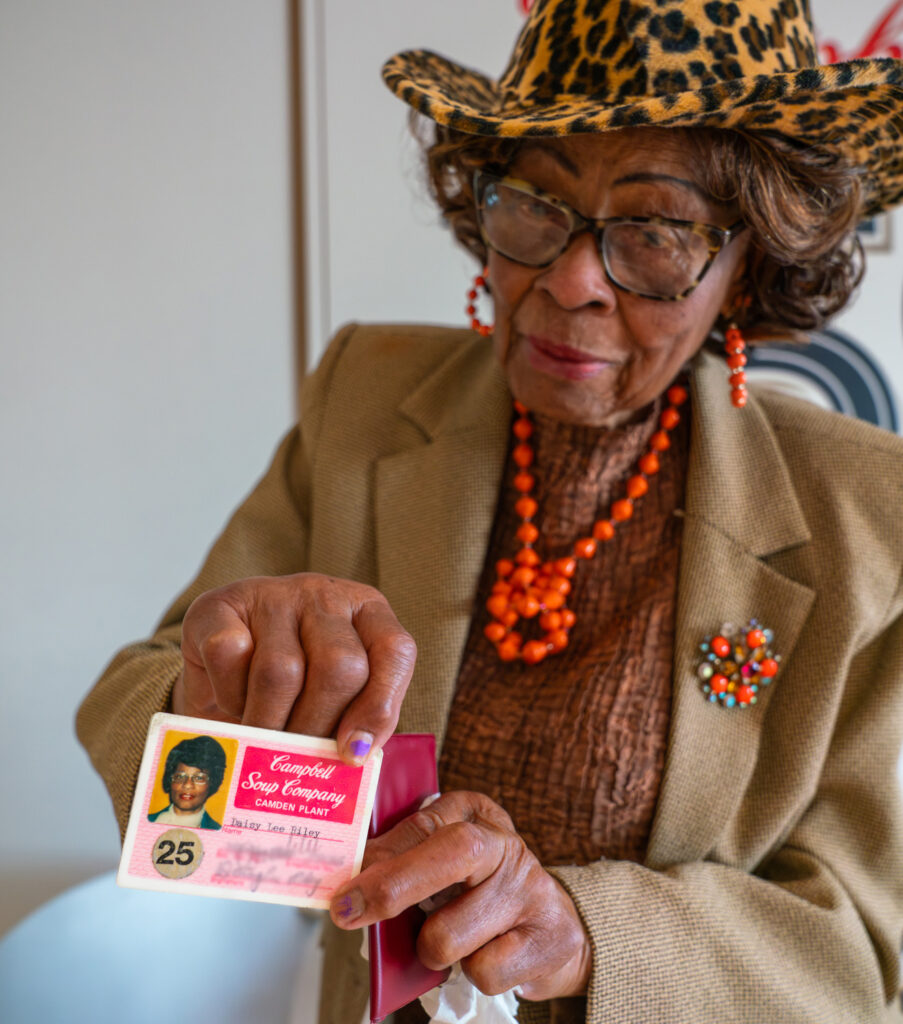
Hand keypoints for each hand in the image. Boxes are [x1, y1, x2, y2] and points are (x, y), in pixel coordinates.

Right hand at [170, 573, 416, 763]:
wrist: (216, 668)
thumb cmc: (290, 689)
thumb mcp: (336, 696)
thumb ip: (355, 717)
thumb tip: (354, 756)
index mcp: (366, 611)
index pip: (394, 651)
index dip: (378, 708)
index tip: (353, 754)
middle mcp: (324, 595)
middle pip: (339, 666)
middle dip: (318, 726)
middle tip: (297, 756)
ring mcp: (272, 594)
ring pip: (282, 670)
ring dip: (270, 723)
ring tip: (263, 743)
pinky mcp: (218, 604)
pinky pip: (230, 655)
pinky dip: (230, 695)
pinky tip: (233, 702)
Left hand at [329, 791, 591, 1000]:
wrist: (554, 927)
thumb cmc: (482, 892)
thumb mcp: (445, 862)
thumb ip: (404, 859)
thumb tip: (355, 876)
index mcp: (474, 815)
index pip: (423, 825)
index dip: (380, 857)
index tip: (343, 890)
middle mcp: (505, 843)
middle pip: (452, 853)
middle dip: (393, 886)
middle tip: (351, 913)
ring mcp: (530, 889)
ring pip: (450, 933)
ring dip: (434, 950)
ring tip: (451, 939)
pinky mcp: (548, 937)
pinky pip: (483, 971)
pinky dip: (472, 974)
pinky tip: (485, 955)